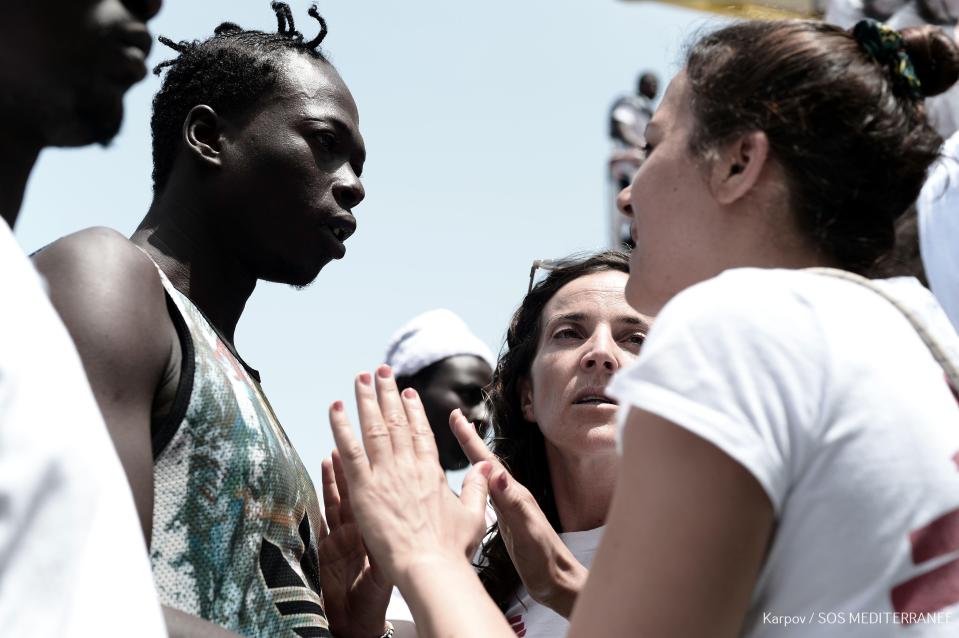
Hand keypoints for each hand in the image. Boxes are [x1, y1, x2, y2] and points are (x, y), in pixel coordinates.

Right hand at [317, 450, 391, 637]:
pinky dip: (323, 491)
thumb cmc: (371, 603)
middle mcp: (360, 529)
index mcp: (378, 533)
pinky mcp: (325, 543)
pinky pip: (325, 511)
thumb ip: (391, 553)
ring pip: (342, 496)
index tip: (386, 451)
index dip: (383, 472)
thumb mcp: (385, 575)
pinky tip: (320, 473)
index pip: (382, 495)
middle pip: (361, 489)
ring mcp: (342, 534)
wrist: (352, 623)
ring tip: (335, 450)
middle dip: (359, 465)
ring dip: (339, 472)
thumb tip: (408, 534)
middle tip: (359, 441)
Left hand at [328, 366, 492, 590]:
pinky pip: (350, 451)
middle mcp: (409, 466)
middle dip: (387, 394)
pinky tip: (335, 407)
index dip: (412, 409)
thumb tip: (486, 468)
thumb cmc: (451, 548)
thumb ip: (478, 488)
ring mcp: (387, 474)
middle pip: (397, 421)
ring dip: (366, 399)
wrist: (431, 566)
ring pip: (374, 427)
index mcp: (432, 471)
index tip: (406, 392)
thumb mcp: (474, 514)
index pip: (421, 431)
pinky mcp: (365, 488)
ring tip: (361, 377)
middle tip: (381, 371)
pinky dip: (341, 427)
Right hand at [450, 410, 588, 617]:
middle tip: (455, 419)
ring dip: (472, 458)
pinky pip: (485, 494)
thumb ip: (513, 502)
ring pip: (484, 476)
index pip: (487, 463)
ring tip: (460, 441)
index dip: (471, 441)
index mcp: (514, 495)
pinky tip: (471, 482)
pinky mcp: (506, 521)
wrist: (558, 582)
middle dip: (469, 441)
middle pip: (485, 463)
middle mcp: (511, 496)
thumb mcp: (526, 530)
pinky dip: (475, 482)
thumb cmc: (544, 560)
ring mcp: (509, 508)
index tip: (457, 417)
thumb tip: (496, 472)